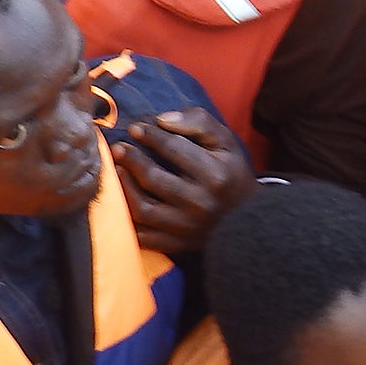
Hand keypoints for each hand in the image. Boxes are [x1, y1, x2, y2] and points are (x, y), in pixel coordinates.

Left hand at [108, 108, 253, 254]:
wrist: (248, 219)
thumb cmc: (231, 173)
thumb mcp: (225, 142)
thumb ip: (198, 122)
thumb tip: (162, 120)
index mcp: (215, 176)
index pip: (174, 149)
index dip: (151, 136)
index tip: (135, 128)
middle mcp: (200, 204)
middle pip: (154, 179)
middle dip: (131, 159)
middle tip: (118, 147)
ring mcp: (186, 228)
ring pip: (143, 209)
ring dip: (124, 187)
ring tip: (117, 170)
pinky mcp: (177, 245)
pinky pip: (142, 236)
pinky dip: (126, 219)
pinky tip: (122, 200)